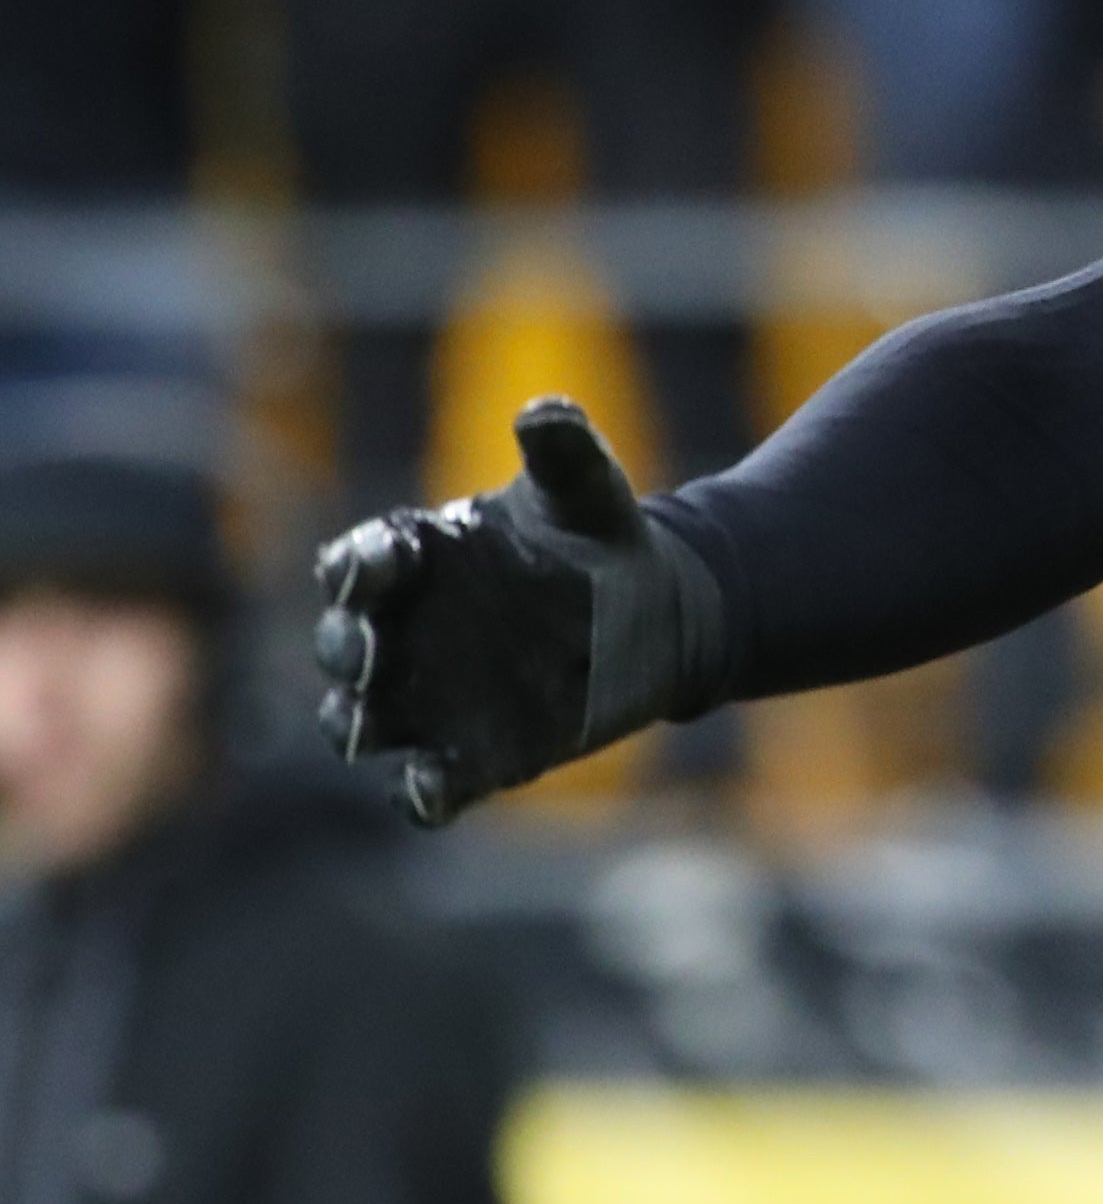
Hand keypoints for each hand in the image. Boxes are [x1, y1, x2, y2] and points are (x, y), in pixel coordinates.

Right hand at [311, 398, 724, 826]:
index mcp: (412, 561)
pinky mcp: (471, 757)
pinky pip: (424, 787)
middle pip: (343, 644)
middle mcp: (401, 633)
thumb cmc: (595, 536)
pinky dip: (419, 791)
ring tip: (370, 722)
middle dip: (348, 644)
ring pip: (358, 721)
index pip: (357, 563)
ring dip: (357, 722)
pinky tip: (430, 786)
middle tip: (369, 645)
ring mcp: (429, 700)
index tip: (386, 556)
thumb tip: (545, 412)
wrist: (657, 608)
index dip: (360, 562)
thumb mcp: (586, 490)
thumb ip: (562, 451)